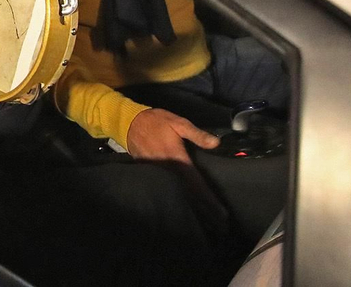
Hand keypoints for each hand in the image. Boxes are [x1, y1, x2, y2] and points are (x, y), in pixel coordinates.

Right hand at [125, 108, 230, 231]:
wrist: (127, 123)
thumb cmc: (155, 122)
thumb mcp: (178, 122)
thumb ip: (197, 134)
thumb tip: (216, 143)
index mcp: (178, 160)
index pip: (197, 184)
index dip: (209, 200)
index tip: (222, 214)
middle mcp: (169, 172)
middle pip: (189, 196)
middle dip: (205, 212)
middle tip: (221, 228)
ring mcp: (159, 175)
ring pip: (179, 195)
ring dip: (194, 209)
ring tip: (208, 223)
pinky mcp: (151, 174)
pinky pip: (169, 190)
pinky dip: (180, 201)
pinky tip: (188, 208)